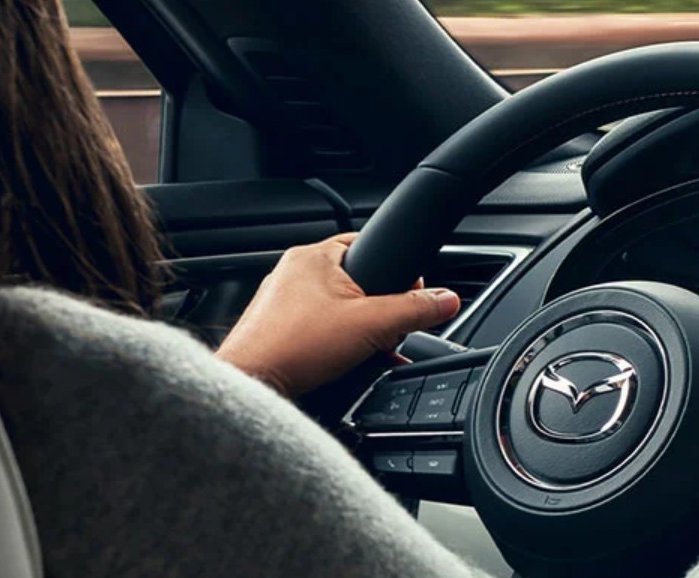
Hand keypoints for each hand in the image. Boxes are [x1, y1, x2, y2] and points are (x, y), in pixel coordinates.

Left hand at [215, 233, 460, 397]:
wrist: (252, 385)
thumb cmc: (293, 348)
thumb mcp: (372, 326)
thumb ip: (414, 311)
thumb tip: (446, 300)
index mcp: (314, 255)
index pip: (369, 245)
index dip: (396, 273)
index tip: (408, 298)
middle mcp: (294, 271)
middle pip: (357, 280)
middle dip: (378, 308)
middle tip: (383, 332)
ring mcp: (281, 299)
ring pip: (338, 305)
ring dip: (358, 327)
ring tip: (361, 349)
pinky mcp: (276, 325)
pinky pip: (318, 324)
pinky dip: (335, 340)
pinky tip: (341, 361)